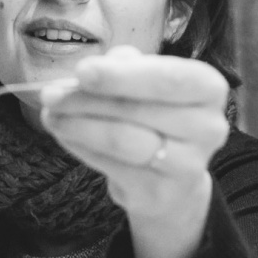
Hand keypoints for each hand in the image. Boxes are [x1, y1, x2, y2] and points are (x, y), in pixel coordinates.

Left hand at [39, 45, 229, 257]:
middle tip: (49, 94)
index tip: (80, 71)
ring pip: (121, 140)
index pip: (168, 78)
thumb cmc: (154, 115)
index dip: (122, 76)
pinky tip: (62, 133)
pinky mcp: (159, 192)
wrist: (171, 179)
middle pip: (137, 109)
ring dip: (76, 124)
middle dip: (86, 99)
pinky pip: (110, 165)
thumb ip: (126, 66)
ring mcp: (187, 164)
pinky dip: (79, 146)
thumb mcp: (146, 82)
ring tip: (50, 114)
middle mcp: (208, 127)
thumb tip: (98, 66)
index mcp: (208, 88)